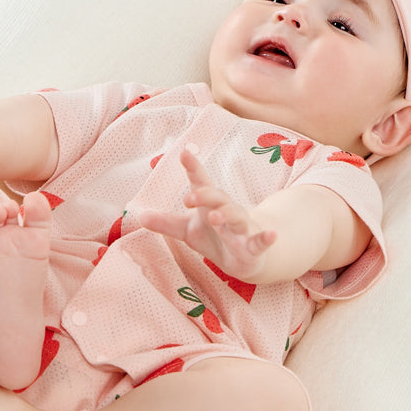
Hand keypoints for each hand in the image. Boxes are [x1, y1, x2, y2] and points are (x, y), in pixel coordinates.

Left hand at [139, 149, 276, 280]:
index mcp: (210, 204)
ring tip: (215, 216)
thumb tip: (138, 216)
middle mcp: (227, 211)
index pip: (201, 183)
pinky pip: (261, 241)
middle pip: (218, 199)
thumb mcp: (187, 231)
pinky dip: (267, 238)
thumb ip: (166, 223)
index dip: (193, 168)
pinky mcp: (254, 247)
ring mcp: (243, 228)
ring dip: (227, 217)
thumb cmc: (216, 237)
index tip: (184, 153)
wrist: (247, 257)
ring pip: (237, 218)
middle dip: (205, 196)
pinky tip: (271, 235)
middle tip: (188, 197)